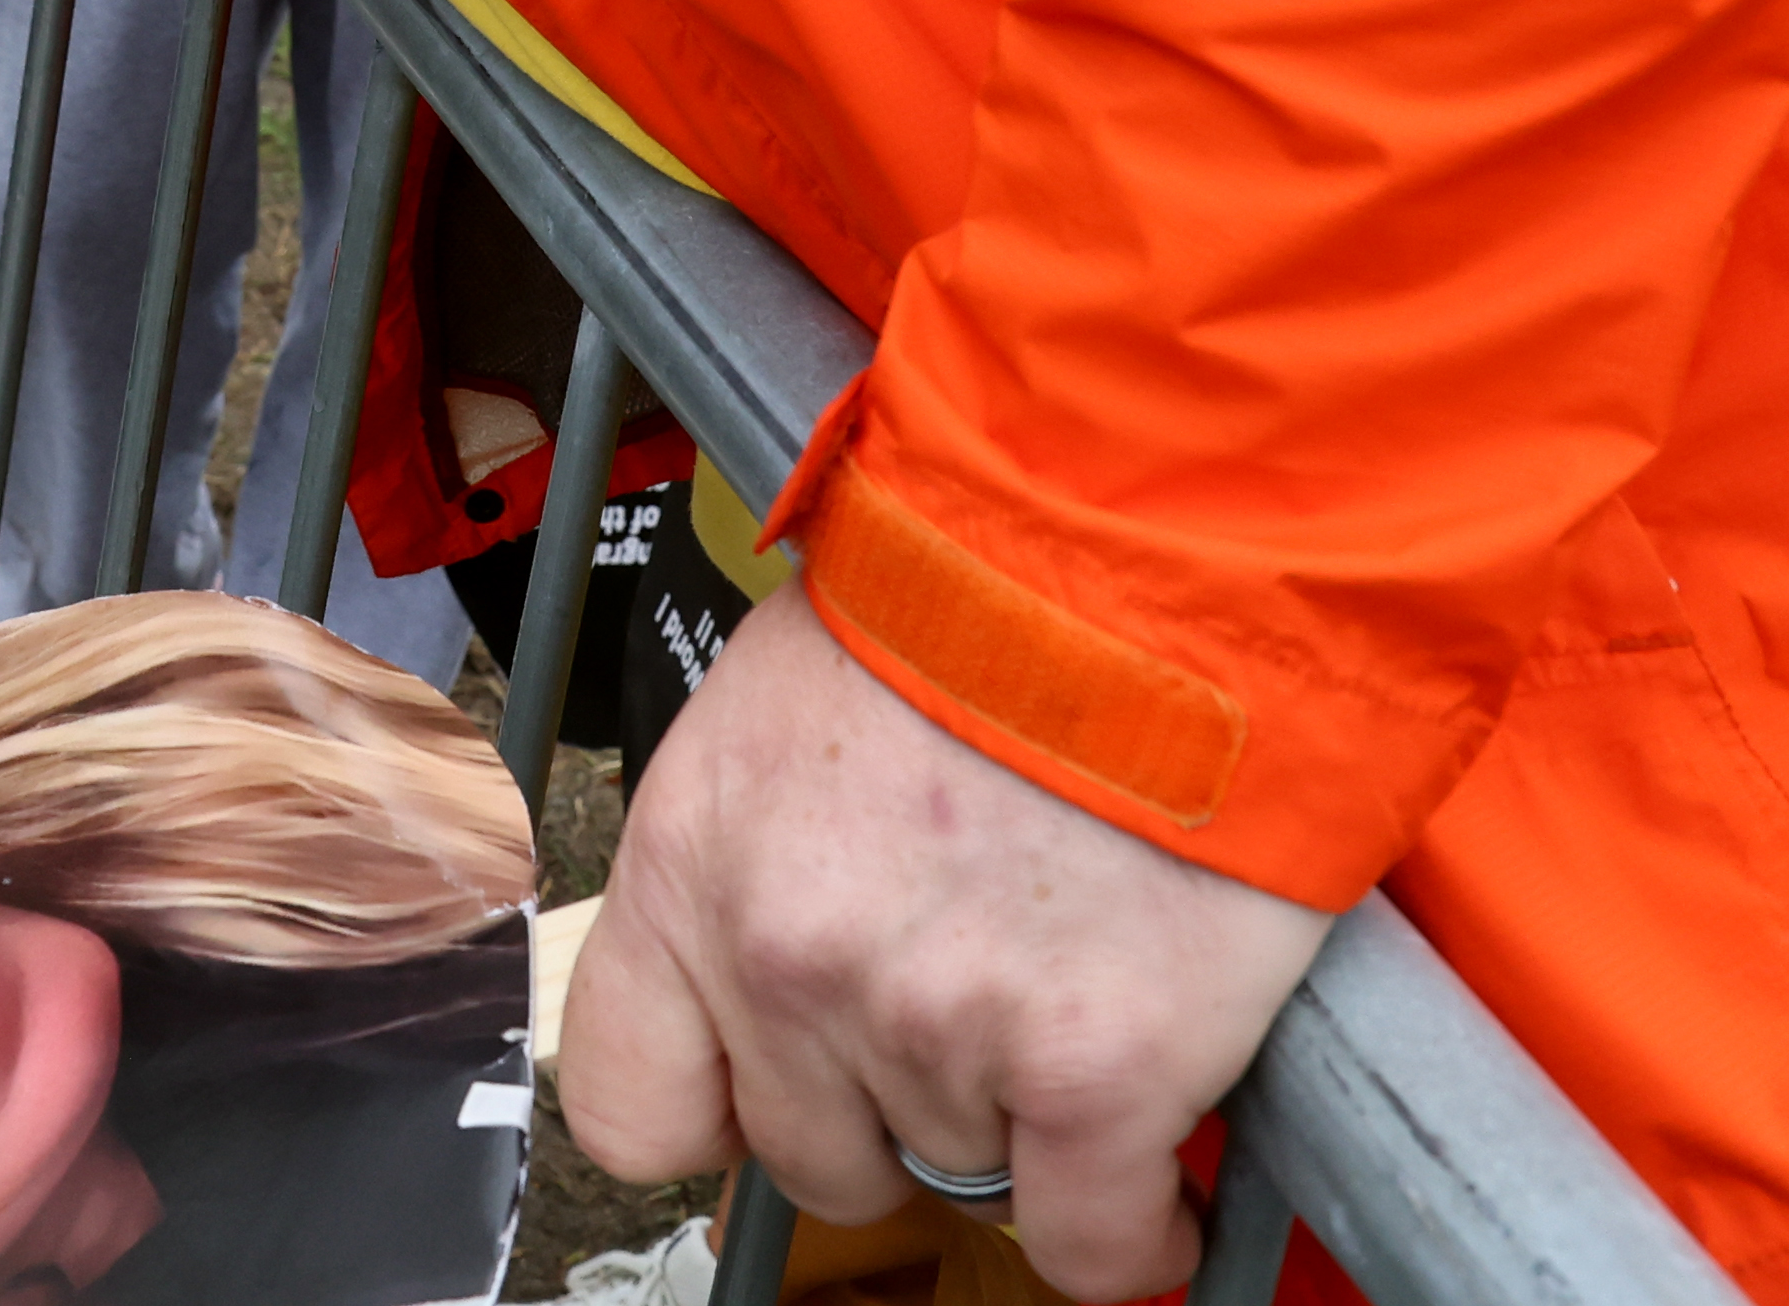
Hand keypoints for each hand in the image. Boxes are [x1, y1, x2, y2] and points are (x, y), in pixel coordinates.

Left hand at [556, 582, 1332, 1301]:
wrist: (1149, 551)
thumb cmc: (982, 591)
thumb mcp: (786, 700)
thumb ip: (761, 846)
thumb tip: (790, 934)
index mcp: (694, 863)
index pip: (631, 1102)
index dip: (721, 1111)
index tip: (776, 1096)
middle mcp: (790, 960)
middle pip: (815, 1153)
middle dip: (891, 1107)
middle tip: (969, 1017)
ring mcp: (935, 1025)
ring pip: (962, 1175)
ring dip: (1020, 1120)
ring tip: (1074, 1001)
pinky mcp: (1091, 1069)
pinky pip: (1096, 1243)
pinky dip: (1138, 1231)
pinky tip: (1157, 1182)